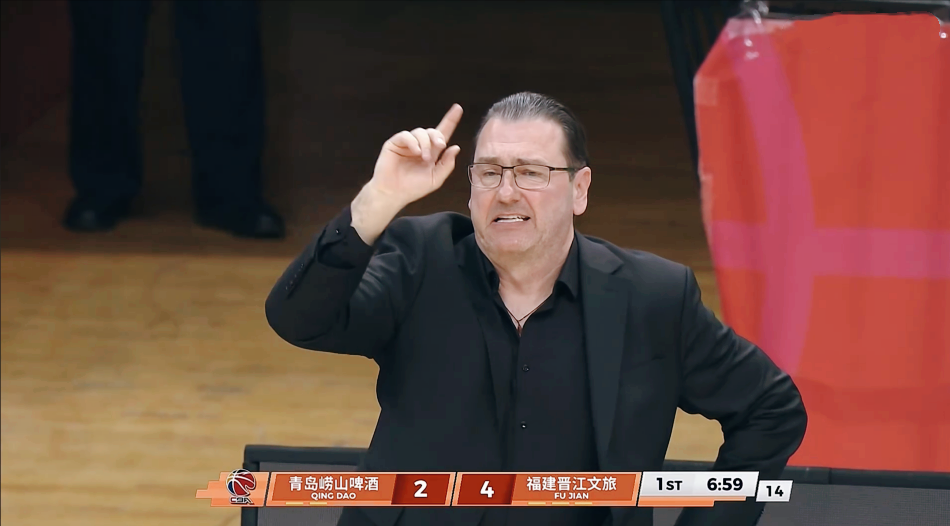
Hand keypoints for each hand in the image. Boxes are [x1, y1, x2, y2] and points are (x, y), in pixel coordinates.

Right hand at [350, 104, 462, 244]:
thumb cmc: (413, 188)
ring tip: (423, 158)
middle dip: (438, 137)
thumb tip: (455, 147)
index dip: (450, 120)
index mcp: (431, 153)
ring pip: (420, 132)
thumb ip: (447, 164)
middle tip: (440, 146)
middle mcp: (420, 145)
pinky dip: (413, 142)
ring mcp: (407, 144)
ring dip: (425, 143)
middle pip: (432, 131)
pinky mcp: (394, 143)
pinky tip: (415, 151)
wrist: (393, 194)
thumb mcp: (436, 179)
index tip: (458, 108)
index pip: (442, 133)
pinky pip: (406, 135)